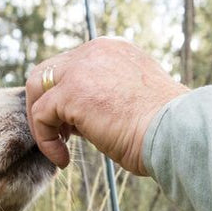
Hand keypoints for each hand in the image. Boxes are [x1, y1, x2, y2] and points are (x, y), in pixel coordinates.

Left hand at [25, 38, 187, 172]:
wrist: (175, 132)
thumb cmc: (164, 130)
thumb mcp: (133, 103)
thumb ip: (107, 97)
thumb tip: (85, 119)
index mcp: (112, 50)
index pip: (72, 65)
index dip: (65, 97)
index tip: (74, 129)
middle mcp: (95, 50)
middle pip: (48, 70)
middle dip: (46, 105)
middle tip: (61, 138)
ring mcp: (82, 68)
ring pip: (36, 88)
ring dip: (42, 122)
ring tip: (58, 150)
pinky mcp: (72, 92)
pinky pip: (40, 115)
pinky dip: (46, 141)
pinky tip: (64, 160)